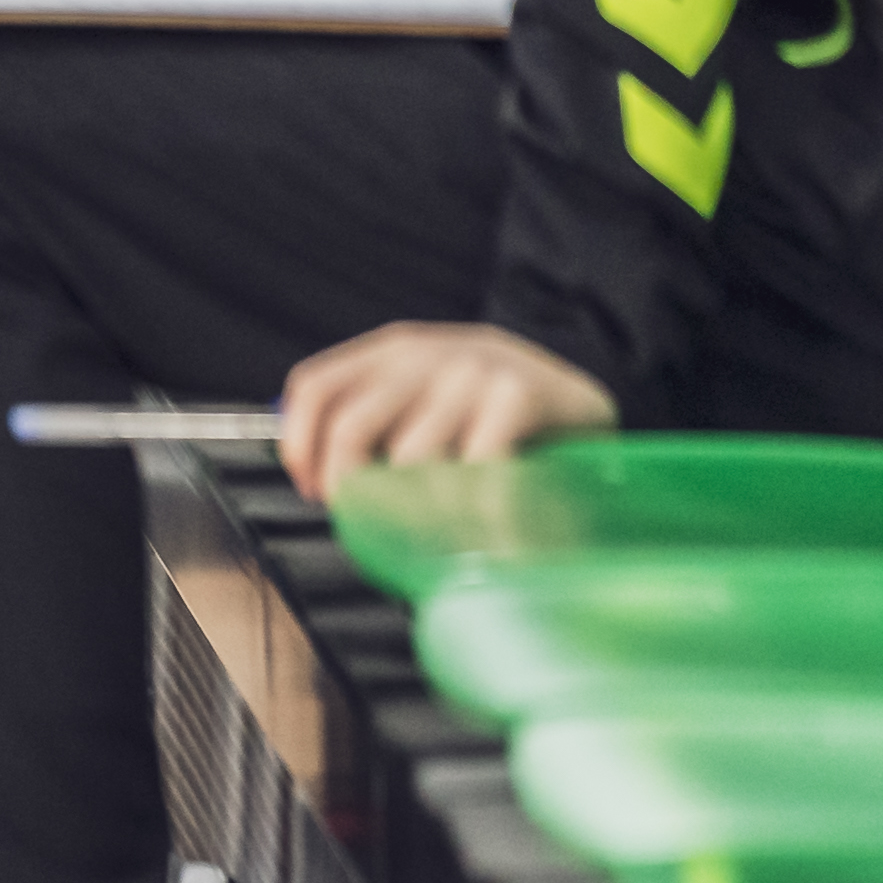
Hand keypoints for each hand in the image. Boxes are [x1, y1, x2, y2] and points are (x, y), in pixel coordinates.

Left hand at [274, 322, 612, 496]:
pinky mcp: (520, 394)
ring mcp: (473, 370)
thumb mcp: (428, 401)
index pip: (316, 386)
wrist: (581, 398)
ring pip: (410, 456)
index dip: (300, 443)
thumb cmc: (494, 412)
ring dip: (417, 507)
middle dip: (350, 488)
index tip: (312, 489)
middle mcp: (426, 353)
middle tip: (369, 524)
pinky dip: (474, 508)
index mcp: (393, 350)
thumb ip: (378, 426)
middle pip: (351, 425)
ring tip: (436, 532)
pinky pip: (475, 466)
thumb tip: (320, 479)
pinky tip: (483, 527)